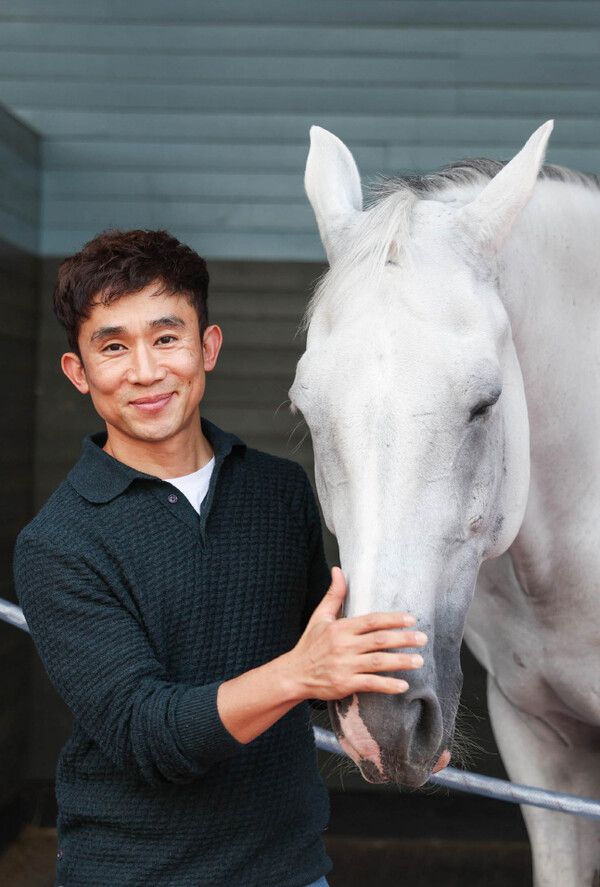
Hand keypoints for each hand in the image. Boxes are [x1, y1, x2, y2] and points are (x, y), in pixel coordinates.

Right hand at [285, 567, 426, 700]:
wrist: (294, 674)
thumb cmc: (310, 645)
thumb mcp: (320, 617)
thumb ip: (334, 594)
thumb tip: (338, 570)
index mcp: (340, 627)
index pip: (372, 620)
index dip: (393, 619)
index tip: (411, 619)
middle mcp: (344, 645)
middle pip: (379, 640)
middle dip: (403, 639)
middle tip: (423, 638)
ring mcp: (345, 665)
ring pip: (378, 661)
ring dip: (401, 661)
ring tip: (419, 660)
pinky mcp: (345, 684)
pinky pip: (371, 683)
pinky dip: (387, 685)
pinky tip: (403, 685)